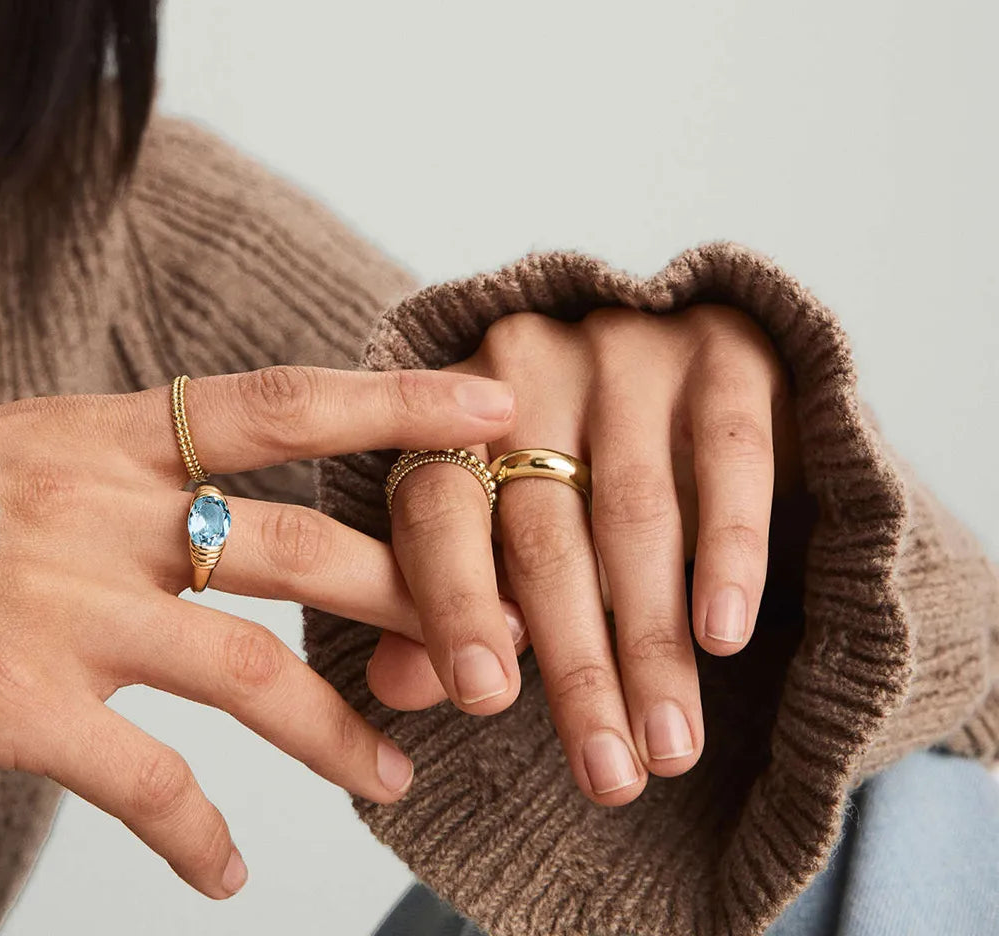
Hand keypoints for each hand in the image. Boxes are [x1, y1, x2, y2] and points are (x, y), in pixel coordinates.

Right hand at [0, 366, 517, 898]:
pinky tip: (227, 872)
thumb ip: (152, 454)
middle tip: (498, 639)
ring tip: (394, 773)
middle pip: (299, 546)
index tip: (495, 413)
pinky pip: (142, 778)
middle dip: (408, 591)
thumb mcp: (52, 441)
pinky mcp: (22, 701)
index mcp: (123, 435)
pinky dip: (194, 829)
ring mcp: (71, 608)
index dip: (396, 403)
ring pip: (246, 670)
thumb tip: (253, 466)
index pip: (287, 402)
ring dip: (333, 729)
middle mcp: (111, 512)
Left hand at [368, 304, 800, 805]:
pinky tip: (724, 633)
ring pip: (634, 512)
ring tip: (669, 747)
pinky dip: (727, 550)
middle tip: (607, 777)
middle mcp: (531, 369)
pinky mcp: (722, 351)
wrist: (687, 349)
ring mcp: (627, 351)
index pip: (437, 509)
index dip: (455, 602)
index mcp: (455, 415)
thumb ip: (450, 593)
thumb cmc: (577, 460)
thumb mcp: (507, 517)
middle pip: (543, 532)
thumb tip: (397, 685)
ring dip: (651, 639)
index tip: (485, 700)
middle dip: (575, 664)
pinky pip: (728, 455)